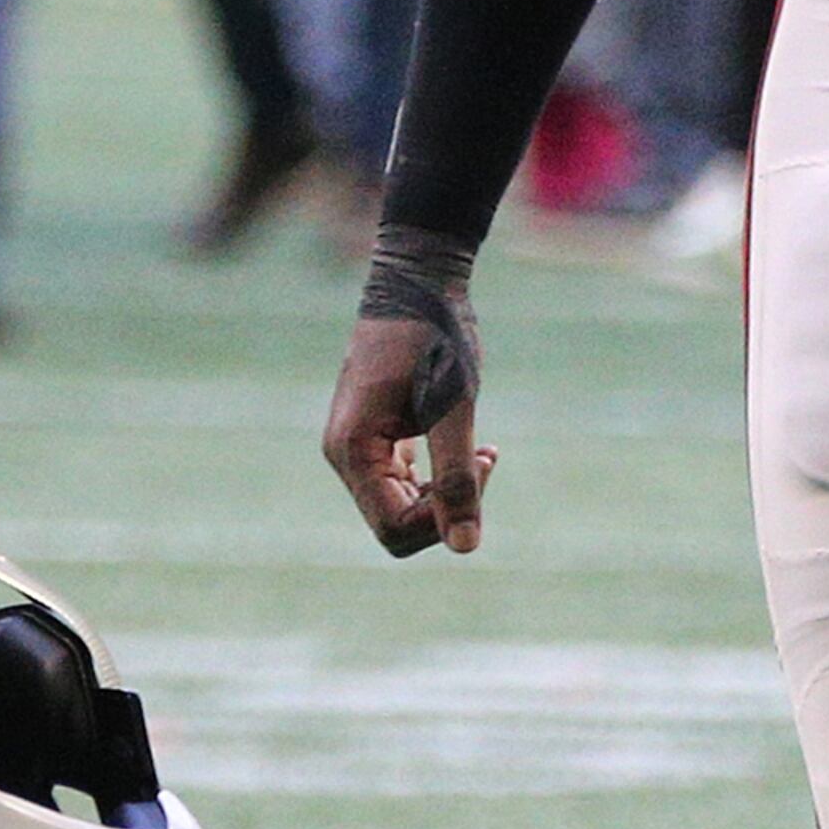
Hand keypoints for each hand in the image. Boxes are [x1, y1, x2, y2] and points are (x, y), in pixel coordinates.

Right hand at [324, 307, 495, 558]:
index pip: (394, 529)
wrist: (418, 280)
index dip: (443, 518)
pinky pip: (404, 482)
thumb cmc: (435, 336)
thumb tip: (465, 548)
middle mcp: (344, 454)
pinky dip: (440, 474)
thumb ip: (457, 477)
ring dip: (448, 489)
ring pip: (402, 506)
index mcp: (352, 450)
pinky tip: (472, 447)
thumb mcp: (454, 408)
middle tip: (485, 457)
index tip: (481, 467)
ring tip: (483, 451)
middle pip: (396, 523)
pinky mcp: (374, 438)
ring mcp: (356, 447)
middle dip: (446, 505)